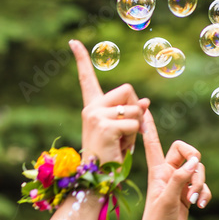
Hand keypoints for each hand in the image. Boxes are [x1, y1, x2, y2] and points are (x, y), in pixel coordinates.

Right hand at [69, 40, 148, 164]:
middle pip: (128, 90)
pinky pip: (133, 124)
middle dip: (136, 110)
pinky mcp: (104, 126)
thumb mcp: (123, 130)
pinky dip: (133, 138)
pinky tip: (120, 148)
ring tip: (122, 143)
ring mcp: (96, 115)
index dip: (80, 58)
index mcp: (92, 106)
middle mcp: (91, 107)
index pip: (86, 77)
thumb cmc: (111, 156)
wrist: (97, 178)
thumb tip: (145, 102)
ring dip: (136, 127)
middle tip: (126, 133)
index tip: (73, 41)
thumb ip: (131, 113)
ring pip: (135, 109)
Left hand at [136, 107, 211, 219]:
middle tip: (192, 178)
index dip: (149, 125)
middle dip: (194, 162)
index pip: (152, 142)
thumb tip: (194, 161)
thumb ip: (179, 179)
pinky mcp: (187, 194)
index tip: (145, 107)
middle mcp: (167, 173)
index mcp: (156, 170)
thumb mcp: (167, 200)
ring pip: (197, 169)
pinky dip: (204, 193)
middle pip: (185, 152)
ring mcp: (177, 183)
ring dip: (200, 183)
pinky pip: (202, 185)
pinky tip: (200, 205)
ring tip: (193, 200)